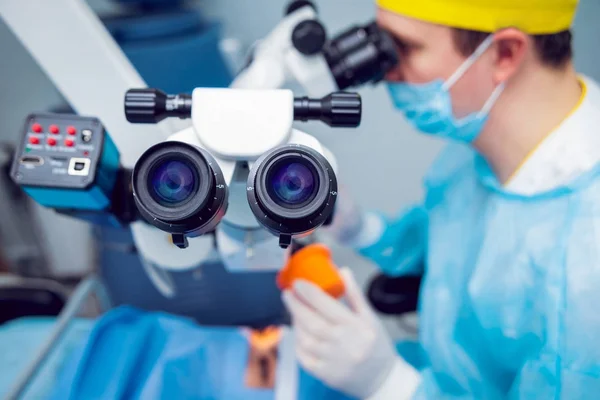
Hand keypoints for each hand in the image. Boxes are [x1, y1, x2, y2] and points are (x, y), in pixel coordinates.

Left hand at [282, 268, 406, 398]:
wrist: (381, 379)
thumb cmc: (376, 346)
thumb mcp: (370, 318)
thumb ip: (354, 295)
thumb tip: (343, 271)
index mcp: (356, 327)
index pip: (327, 306)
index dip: (309, 293)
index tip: (298, 283)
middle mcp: (343, 344)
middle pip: (312, 322)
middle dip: (296, 306)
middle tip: (287, 294)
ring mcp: (333, 361)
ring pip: (305, 339)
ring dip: (296, 323)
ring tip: (294, 312)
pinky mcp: (325, 375)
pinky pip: (304, 357)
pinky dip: (298, 343)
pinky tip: (299, 333)